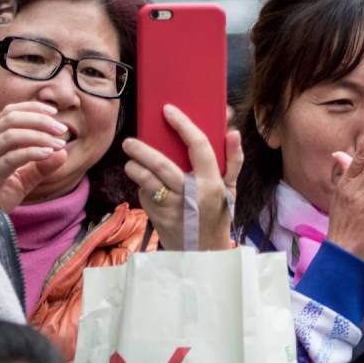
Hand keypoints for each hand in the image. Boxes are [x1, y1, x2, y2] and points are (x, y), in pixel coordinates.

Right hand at [0, 101, 69, 212]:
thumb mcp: (24, 179)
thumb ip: (43, 167)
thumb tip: (64, 153)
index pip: (8, 113)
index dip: (31, 108)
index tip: (54, 111)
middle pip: (10, 120)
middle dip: (40, 120)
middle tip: (62, 129)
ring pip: (10, 136)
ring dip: (39, 135)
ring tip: (58, 144)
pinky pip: (9, 159)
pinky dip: (32, 153)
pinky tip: (48, 154)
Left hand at [123, 104, 242, 250]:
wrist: (203, 251)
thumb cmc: (218, 215)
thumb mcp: (231, 189)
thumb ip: (233, 160)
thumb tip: (233, 132)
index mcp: (212, 182)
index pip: (199, 146)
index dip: (183, 125)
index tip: (168, 111)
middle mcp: (192, 194)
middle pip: (163, 164)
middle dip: (142, 150)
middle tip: (130, 141)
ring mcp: (173, 207)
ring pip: (147, 180)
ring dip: (135, 167)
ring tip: (130, 160)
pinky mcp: (158, 217)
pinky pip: (144, 195)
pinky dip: (140, 185)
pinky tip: (141, 181)